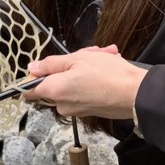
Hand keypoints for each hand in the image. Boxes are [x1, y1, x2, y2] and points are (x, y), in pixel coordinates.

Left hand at [23, 45, 146, 118]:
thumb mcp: (78, 59)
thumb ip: (51, 64)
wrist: (136, 94)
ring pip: (72, 86)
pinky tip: (108, 68)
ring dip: (84, 70)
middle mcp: (61, 105)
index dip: (34, 76)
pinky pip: (84, 93)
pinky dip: (92, 81)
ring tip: (104, 58)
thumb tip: (33, 68)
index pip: (29, 90)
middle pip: (55, 84)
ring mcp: (75, 110)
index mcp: (54, 90)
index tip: (46, 66)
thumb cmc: (108, 74)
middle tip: (88, 53)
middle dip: (69, 67)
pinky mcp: (89, 112)